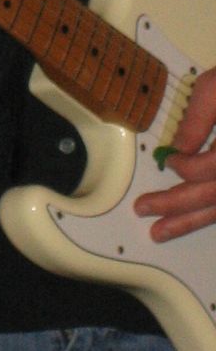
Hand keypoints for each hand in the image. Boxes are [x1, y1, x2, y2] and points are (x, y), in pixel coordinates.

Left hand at [134, 67, 215, 240]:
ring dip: (193, 221)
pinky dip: (213, 215)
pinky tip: (194, 221)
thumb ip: (197, 119)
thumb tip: (177, 148)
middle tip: (142, 210)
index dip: (184, 167)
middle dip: (177, 207)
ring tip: (160, 232)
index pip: (210, 170)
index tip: (170, 160)